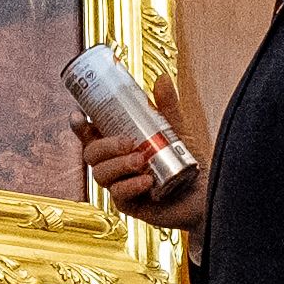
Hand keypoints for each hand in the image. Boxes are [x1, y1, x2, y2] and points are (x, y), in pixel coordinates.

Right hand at [76, 118, 210, 230]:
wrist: (205, 194)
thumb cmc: (187, 163)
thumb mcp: (178, 130)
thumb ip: (168, 107)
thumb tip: (162, 78)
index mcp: (119, 145)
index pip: (91, 135)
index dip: (80, 126)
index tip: (78, 115)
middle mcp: (115, 164)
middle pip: (91, 154)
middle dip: (105, 146)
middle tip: (128, 142)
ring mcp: (120, 184)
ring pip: (101, 175)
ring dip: (118, 165)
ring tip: (140, 160)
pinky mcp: (129, 205)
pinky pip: (118, 194)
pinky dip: (130, 186)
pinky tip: (146, 182)